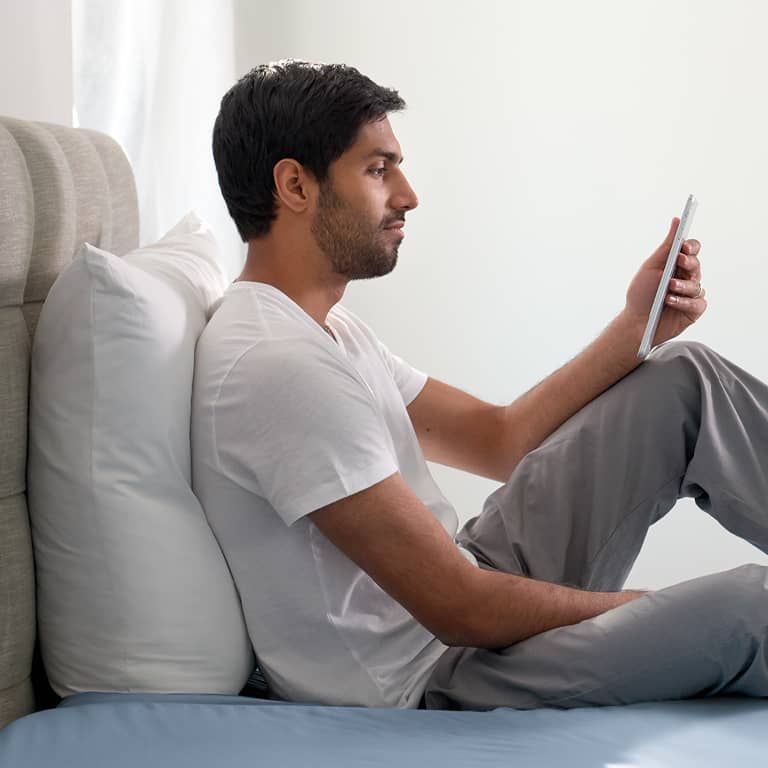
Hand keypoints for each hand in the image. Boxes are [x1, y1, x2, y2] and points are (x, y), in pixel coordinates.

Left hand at [623, 218, 707, 346]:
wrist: (636, 322)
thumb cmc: (641, 294)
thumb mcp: (651, 267)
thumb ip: (667, 246)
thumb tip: (677, 220)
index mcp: (676, 265)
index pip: (692, 250)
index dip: (691, 246)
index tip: (684, 246)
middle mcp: (686, 278)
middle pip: (697, 265)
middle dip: (689, 264)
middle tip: (679, 263)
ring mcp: (691, 294)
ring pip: (697, 285)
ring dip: (682, 286)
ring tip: (668, 289)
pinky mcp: (694, 310)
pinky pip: (698, 303)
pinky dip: (684, 302)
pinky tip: (671, 302)